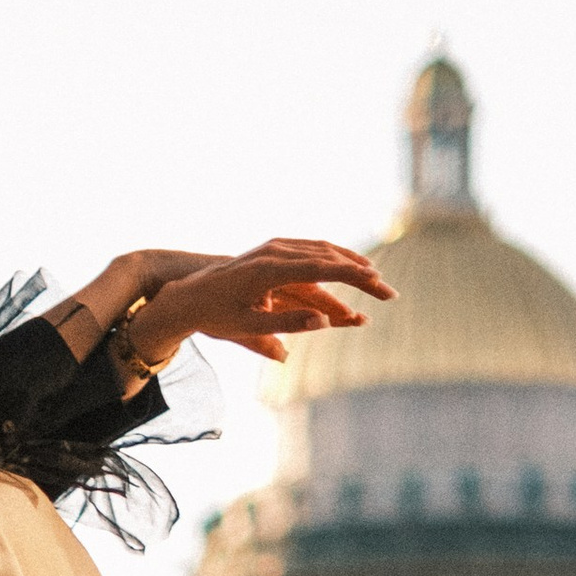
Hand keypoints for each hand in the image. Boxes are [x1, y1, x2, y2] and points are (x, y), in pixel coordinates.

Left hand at [134, 238, 394, 369]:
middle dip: (360, 274)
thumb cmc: (216, 315)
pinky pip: (311, 251)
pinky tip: (349, 268)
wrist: (189, 295)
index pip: (321, 269)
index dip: (352, 276)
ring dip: (350, 264)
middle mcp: (274, 252)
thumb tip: (324, 321)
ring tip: (375, 280)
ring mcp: (274, 248)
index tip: (377, 285)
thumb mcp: (248, 327)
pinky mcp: (274, 250)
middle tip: (387, 293)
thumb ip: (287, 324)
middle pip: (328, 257)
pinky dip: (333, 259)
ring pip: (322, 250)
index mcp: (269, 270)